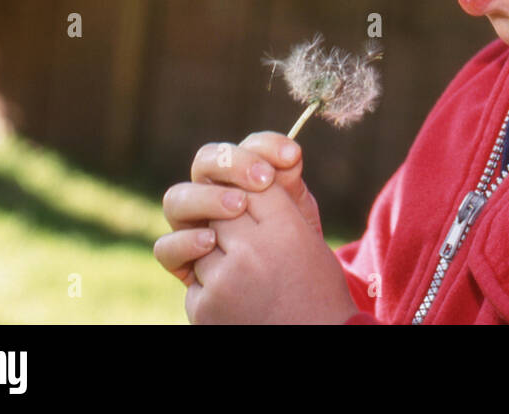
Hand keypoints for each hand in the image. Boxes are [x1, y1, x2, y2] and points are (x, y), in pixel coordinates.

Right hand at [155, 132, 319, 287]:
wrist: (286, 284)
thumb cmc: (290, 240)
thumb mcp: (295, 209)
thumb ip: (289, 180)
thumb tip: (291, 155)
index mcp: (240, 174)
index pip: (245, 147)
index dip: (266, 146)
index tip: (292, 157)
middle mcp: (210, 192)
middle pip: (205, 161)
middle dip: (233, 164)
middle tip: (263, 180)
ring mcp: (191, 223)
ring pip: (176, 199)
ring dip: (206, 198)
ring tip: (237, 207)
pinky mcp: (180, 258)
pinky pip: (166, 247)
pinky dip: (185, 242)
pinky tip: (210, 242)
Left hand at [187, 180, 358, 323]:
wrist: (315, 342)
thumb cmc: (315, 287)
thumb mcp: (308, 236)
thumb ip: (282, 198)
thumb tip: (257, 166)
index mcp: (287, 230)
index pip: (255, 183)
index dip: (255, 184)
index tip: (260, 192)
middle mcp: (254, 252)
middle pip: (223, 203)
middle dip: (230, 212)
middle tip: (247, 233)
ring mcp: (224, 280)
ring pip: (201, 236)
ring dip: (215, 248)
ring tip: (242, 269)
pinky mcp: (203, 307)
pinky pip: (193, 273)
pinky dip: (208, 280)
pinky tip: (235, 296)